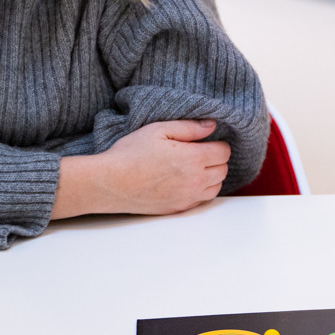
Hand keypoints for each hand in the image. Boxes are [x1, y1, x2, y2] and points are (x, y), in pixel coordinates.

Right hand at [53, 119, 230, 219]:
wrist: (110, 183)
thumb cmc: (130, 154)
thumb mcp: (159, 130)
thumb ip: (189, 127)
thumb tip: (212, 125)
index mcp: (193, 159)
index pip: (224, 152)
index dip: (216, 143)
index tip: (204, 141)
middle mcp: (195, 181)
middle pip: (223, 170)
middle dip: (215, 159)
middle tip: (198, 152)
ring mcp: (188, 197)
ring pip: (216, 187)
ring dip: (211, 176)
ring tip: (193, 167)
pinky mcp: (179, 208)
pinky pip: (201, 200)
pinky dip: (200, 190)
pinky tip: (185, 181)